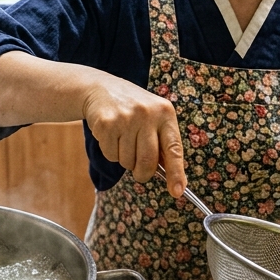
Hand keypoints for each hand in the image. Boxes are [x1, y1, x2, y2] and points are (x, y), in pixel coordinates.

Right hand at [81, 75, 185, 194]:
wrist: (102, 89)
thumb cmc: (133, 109)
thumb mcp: (154, 117)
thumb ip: (163, 143)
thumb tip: (171, 177)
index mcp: (165, 113)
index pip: (174, 148)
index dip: (176, 173)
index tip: (177, 191)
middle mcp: (147, 114)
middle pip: (148, 161)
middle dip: (143, 173)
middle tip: (139, 172)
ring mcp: (126, 118)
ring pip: (127, 161)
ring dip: (125, 159)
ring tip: (123, 140)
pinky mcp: (106, 124)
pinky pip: (111, 155)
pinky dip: (111, 152)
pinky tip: (111, 136)